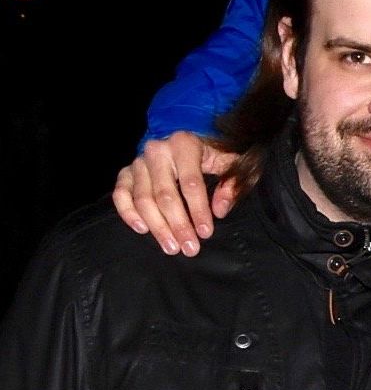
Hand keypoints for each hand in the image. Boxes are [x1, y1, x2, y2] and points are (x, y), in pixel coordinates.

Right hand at [113, 132, 240, 255]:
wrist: (184, 141)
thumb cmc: (212, 154)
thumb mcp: (231, 162)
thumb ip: (231, 184)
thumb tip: (219, 211)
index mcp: (184, 145)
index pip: (191, 184)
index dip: (198, 210)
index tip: (205, 233)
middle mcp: (157, 151)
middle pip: (165, 195)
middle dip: (178, 225)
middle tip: (190, 248)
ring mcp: (138, 162)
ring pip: (143, 199)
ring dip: (157, 227)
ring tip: (172, 247)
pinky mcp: (126, 172)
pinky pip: (121, 194)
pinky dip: (128, 213)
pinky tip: (142, 229)